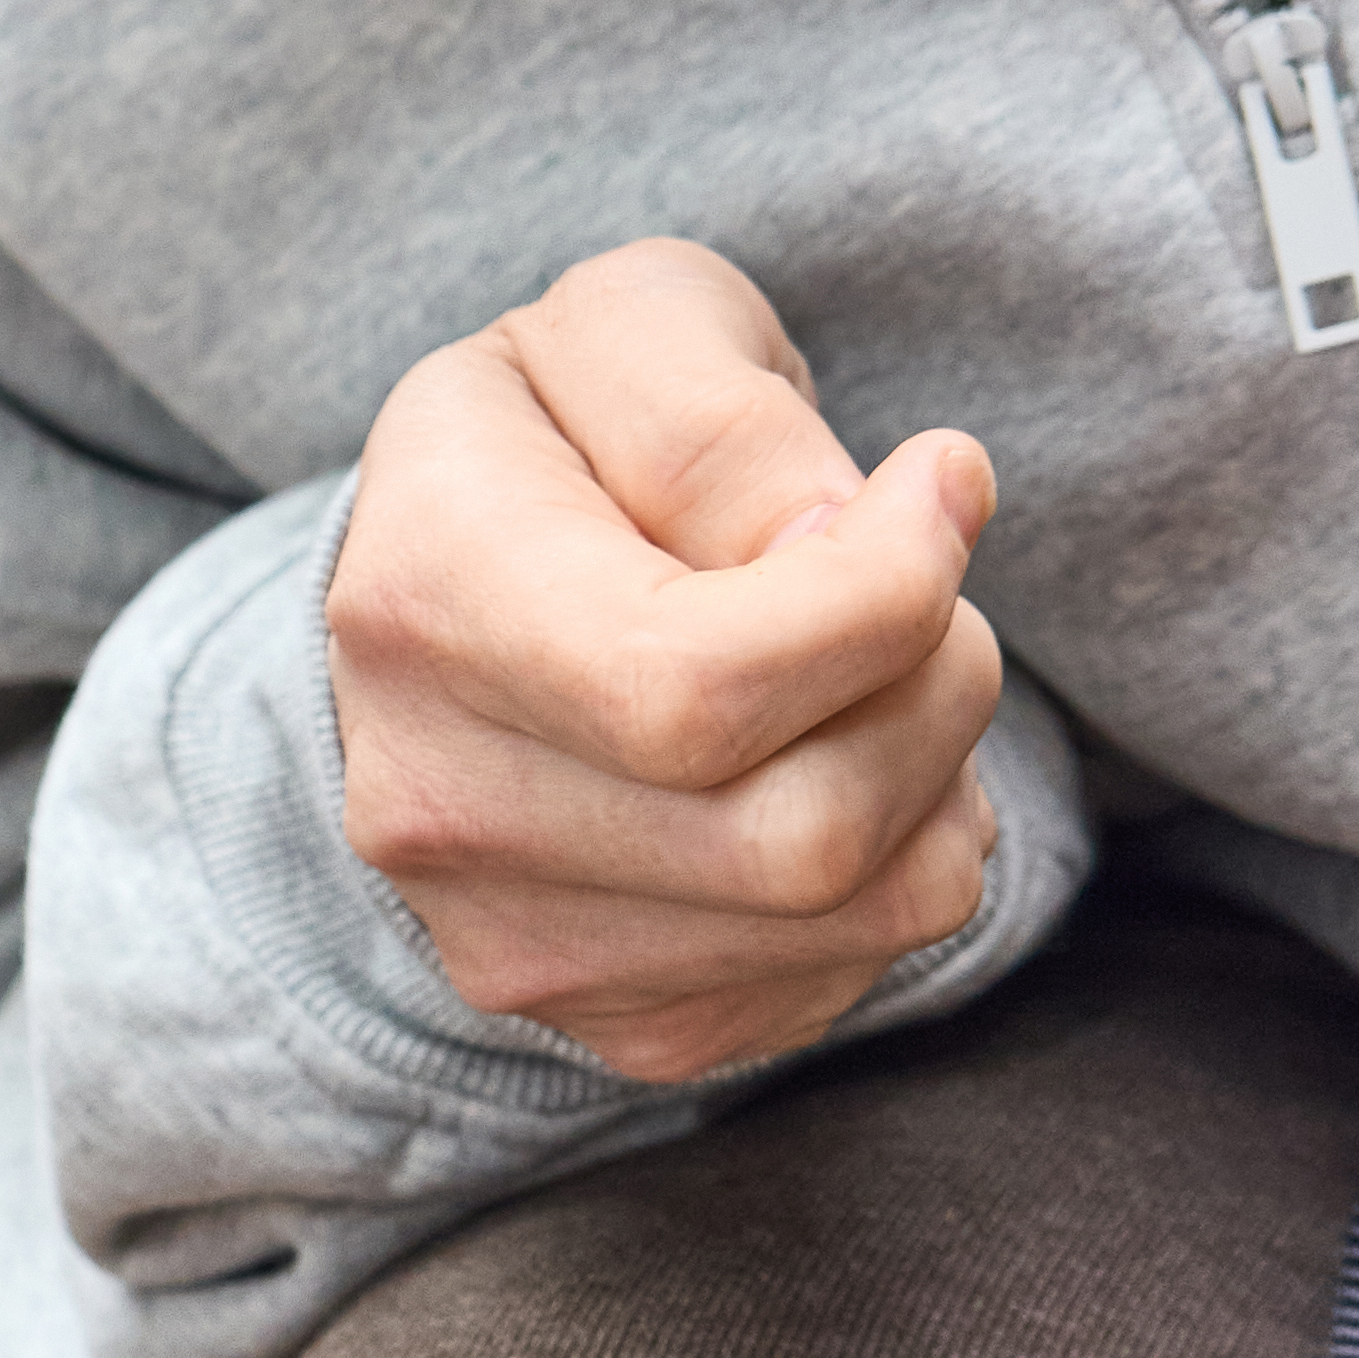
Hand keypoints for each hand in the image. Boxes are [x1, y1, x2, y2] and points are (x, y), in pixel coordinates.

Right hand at [325, 241, 1004, 1088]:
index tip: (934, 485)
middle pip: (802, 833)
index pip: (697, 691)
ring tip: (871, 673)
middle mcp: (438, 809)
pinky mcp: (612, 1023)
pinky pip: (855, 970)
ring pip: (863, 909)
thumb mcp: (628, 334)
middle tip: (917, 586)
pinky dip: (896, 854)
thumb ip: (723, 424)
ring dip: (937, 770)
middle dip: (935, 682)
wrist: (453, 607)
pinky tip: (823, 763)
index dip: (885, 594)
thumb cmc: (564, 445)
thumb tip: (839, 549)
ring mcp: (517, 944)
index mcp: (421, 609)